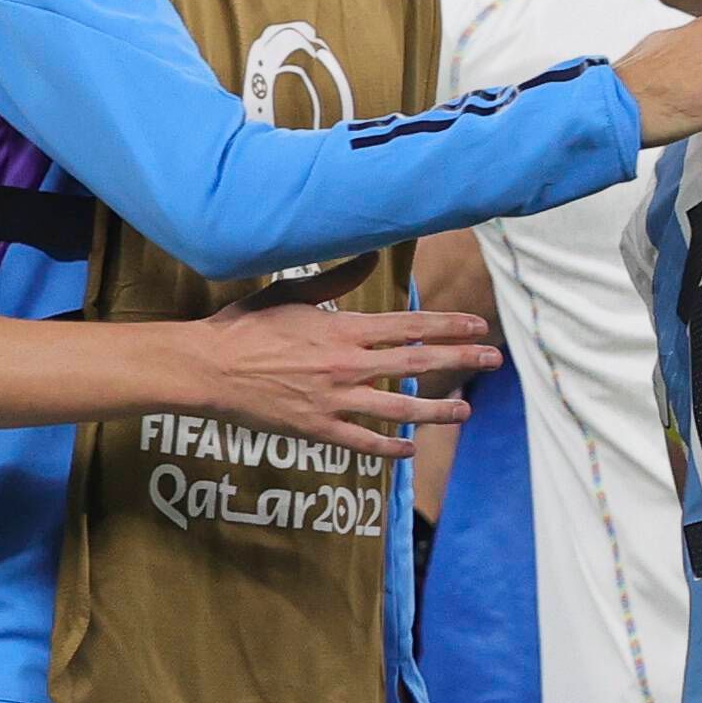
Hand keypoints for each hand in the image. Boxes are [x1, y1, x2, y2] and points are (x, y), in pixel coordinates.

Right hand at [186, 302, 492, 457]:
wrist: (208, 368)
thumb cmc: (247, 325)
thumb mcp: (292, 290)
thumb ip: (338, 278)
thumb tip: (373, 254)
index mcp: (344, 329)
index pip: (411, 326)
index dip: (449, 325)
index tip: (478, 325)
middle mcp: (346, 364)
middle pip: (417, 364)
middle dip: (460, 359)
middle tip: (493, 359)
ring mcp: (334, 400)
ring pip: (399, 408)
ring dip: (437, 410)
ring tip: (465, 410)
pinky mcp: (317, 428)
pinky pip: (363, 443)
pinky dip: (390, 447)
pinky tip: (410, 448)